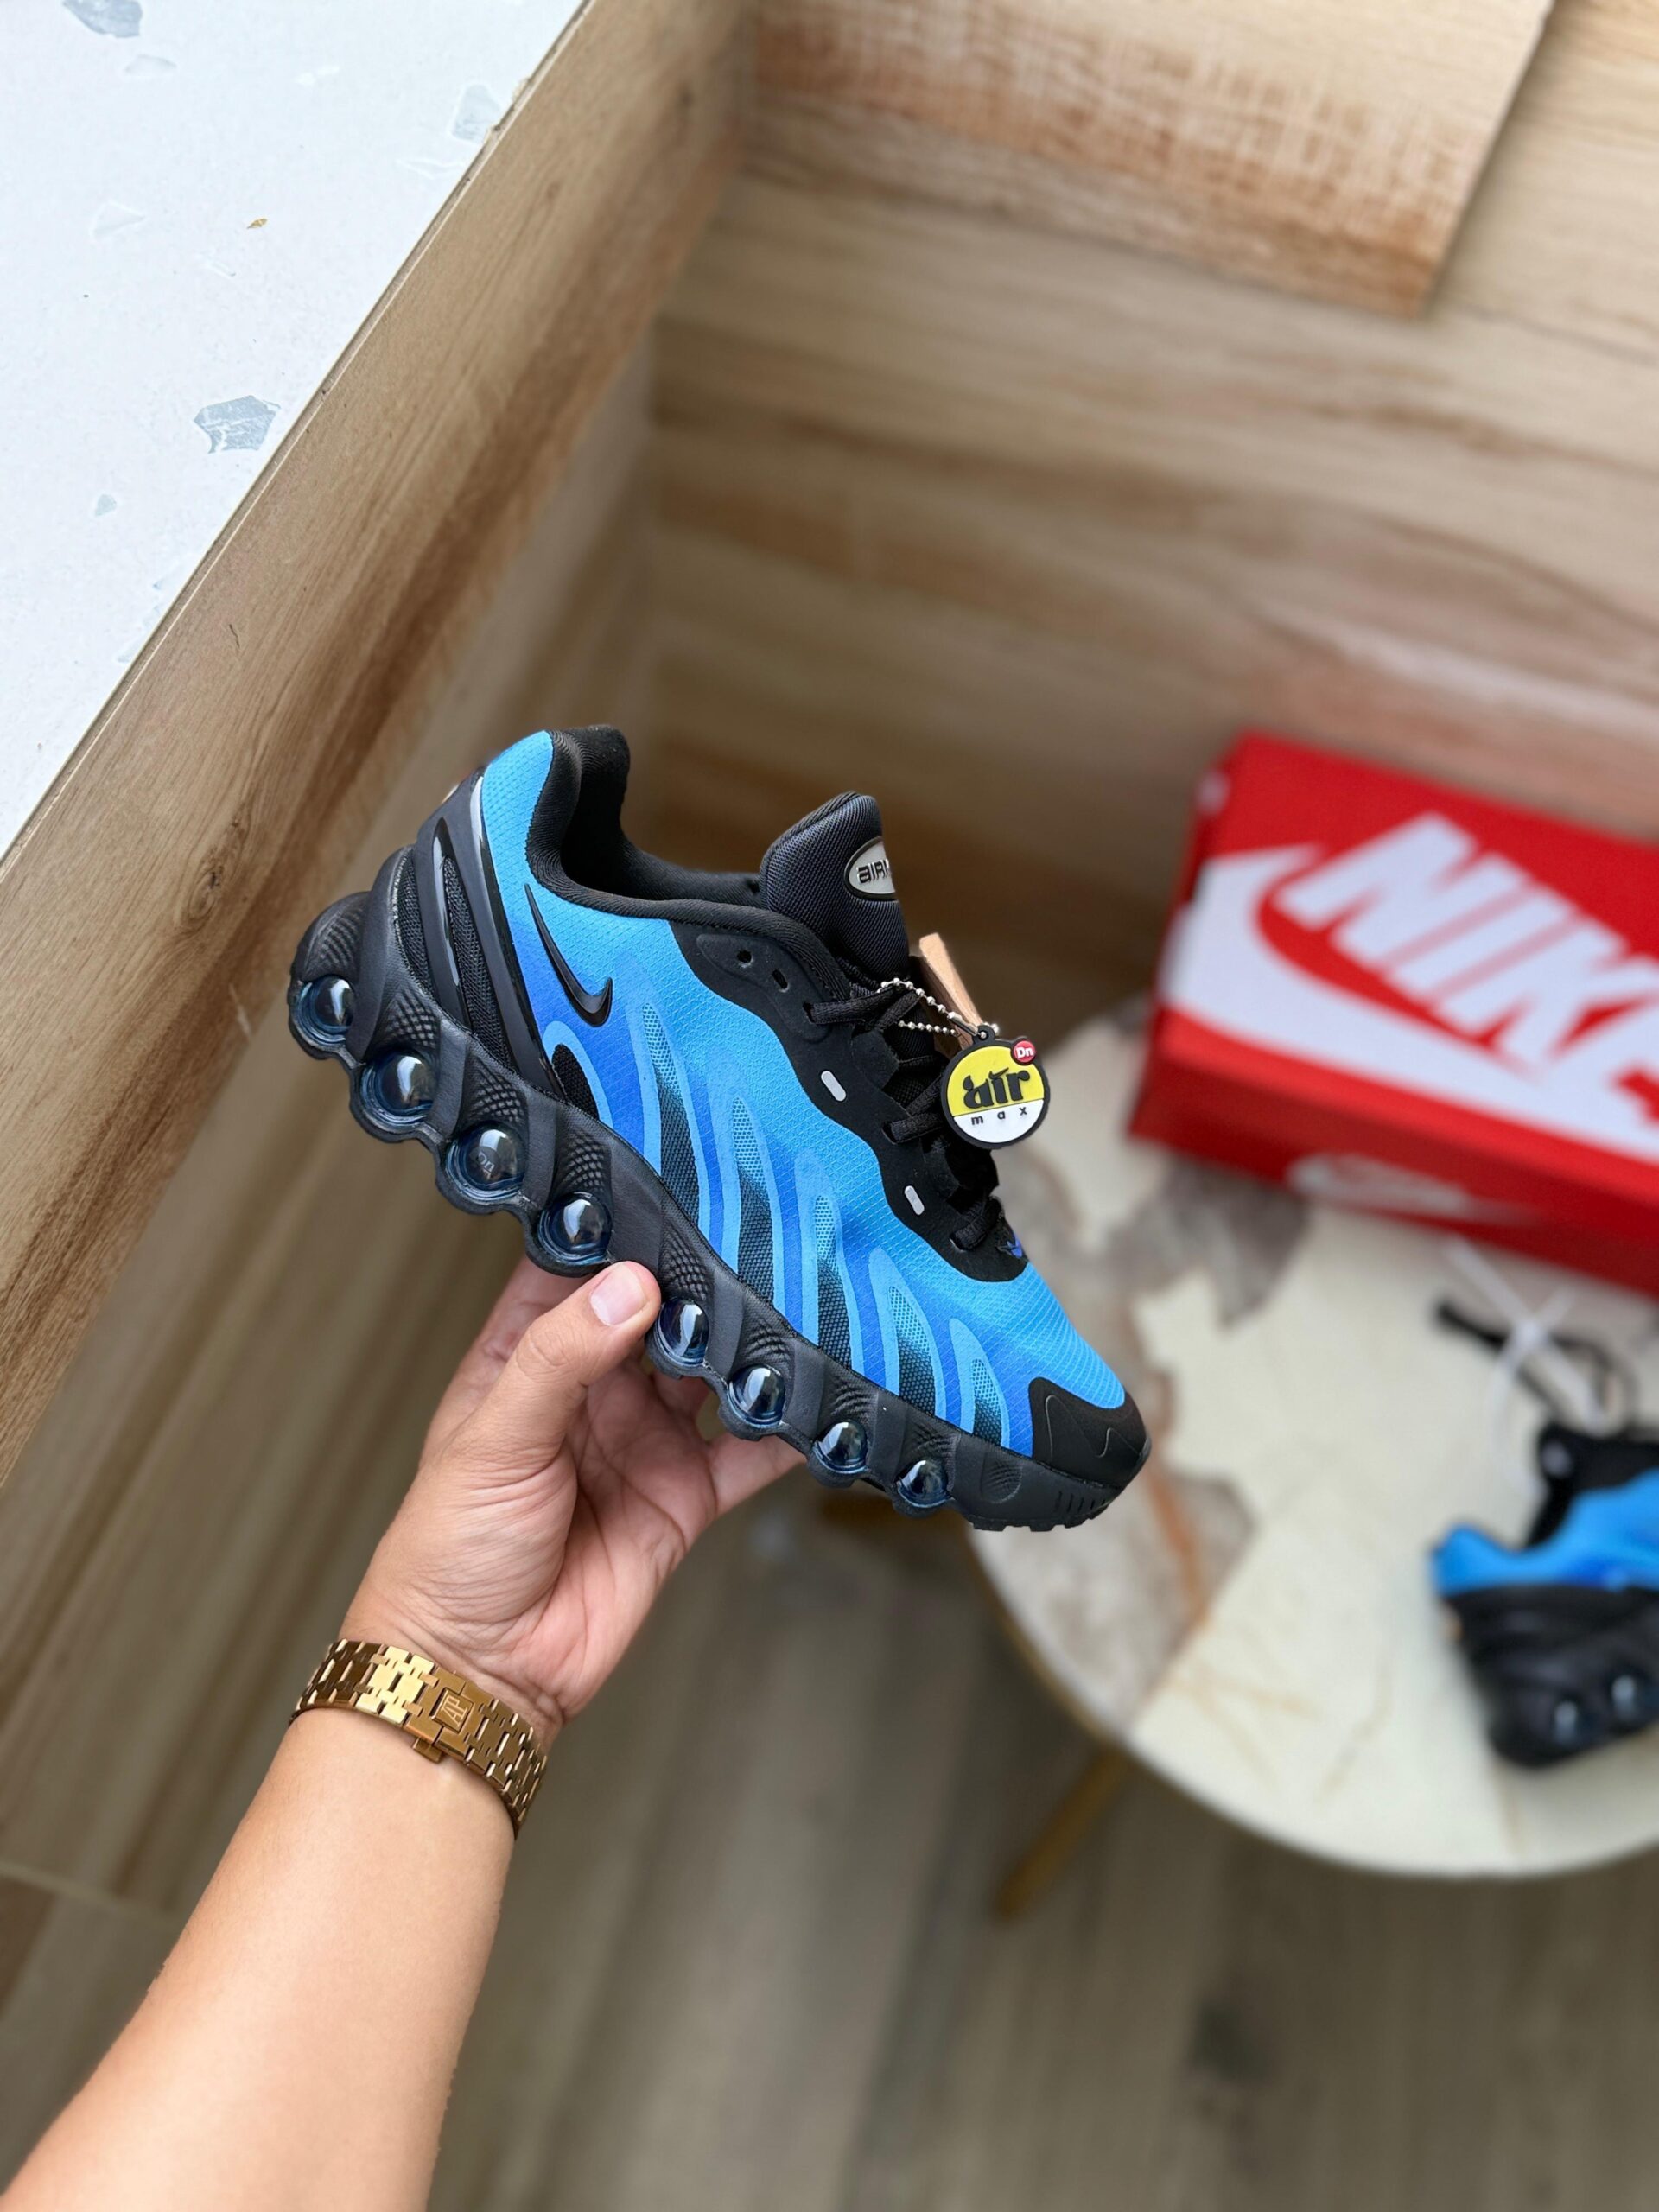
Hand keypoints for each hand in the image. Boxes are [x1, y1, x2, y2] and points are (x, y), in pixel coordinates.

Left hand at [343, 1259, 796, 1738]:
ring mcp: (643, 1440)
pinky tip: (819, 1396)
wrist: (479, 1673)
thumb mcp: (492, 1439)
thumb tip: (627, 1285)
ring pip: (712, 1371)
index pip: (578, 1269)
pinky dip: (787, 1428)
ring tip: (796, 1298)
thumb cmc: (446, 1553)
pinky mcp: (684, 1496)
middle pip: (658, 1312)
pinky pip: (750, 1452)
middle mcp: (592, 1389)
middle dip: (702, 1275)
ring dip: (750, 1341)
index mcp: (527, 1356)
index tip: (670, 1182)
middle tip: (756, 1230)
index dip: (618, 1225)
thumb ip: (562, 1357)